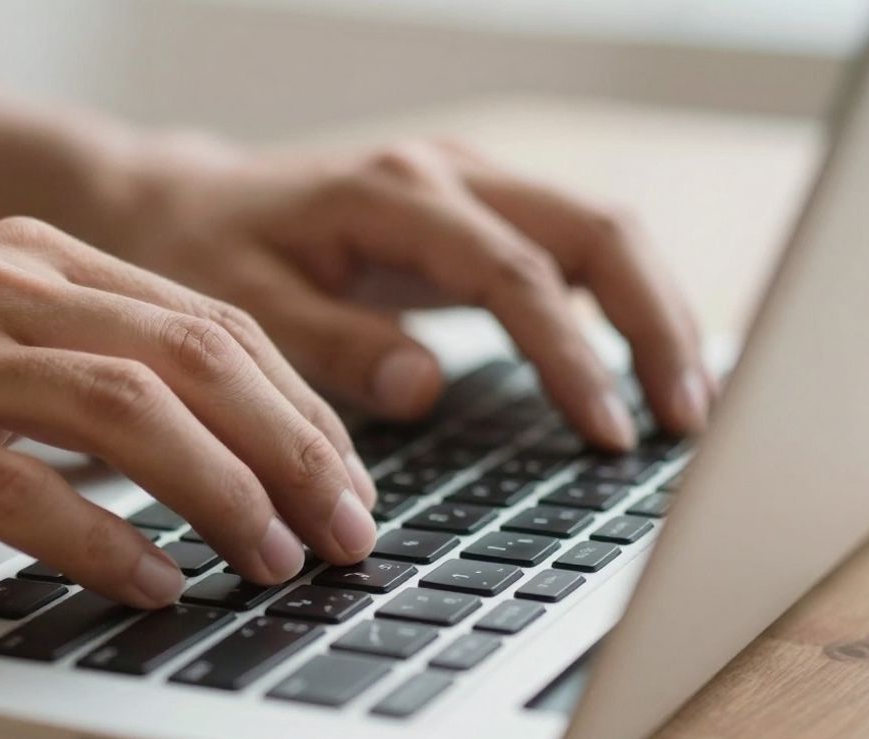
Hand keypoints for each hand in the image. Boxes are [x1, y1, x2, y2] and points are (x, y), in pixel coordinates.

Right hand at [0, 220, 378, 607]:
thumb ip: (75, 356)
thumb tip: (201, 436)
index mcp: (37, 256)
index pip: (211, 322)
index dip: (297, 406)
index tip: (345, 476)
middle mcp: (2, 288)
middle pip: (198, 356)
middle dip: (294, 450)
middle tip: (347, 529)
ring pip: (132, 413)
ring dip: (224, 492)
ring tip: (274, 559)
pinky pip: (27, 488)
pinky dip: (106, 542)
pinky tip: (153, 584)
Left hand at [100, 135, 715, 449]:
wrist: (181, 207)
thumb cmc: (204, 254)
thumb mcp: (243, 308)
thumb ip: (333, 345)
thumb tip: (428, 386)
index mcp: (394, 196)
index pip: (514, 276)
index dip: (572, 357)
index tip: (607, 433)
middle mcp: (446, 175)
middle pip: (594, 231)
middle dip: (654, 324)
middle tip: (688, 420)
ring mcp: (466, 185)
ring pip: (597, 231)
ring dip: (651, 311)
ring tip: (686, 401)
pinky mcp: (470, 212)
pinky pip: (567, 246)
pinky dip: (613, 302)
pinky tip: (634, 363)